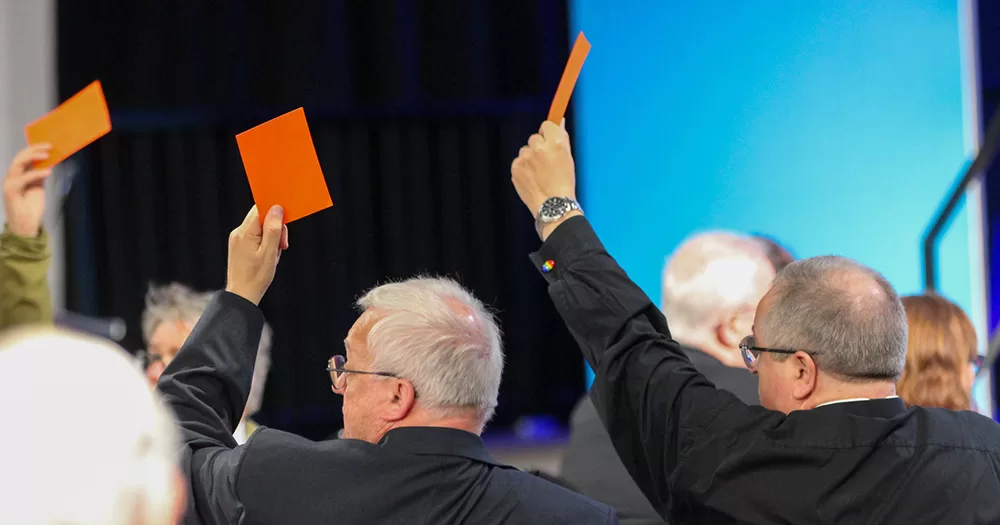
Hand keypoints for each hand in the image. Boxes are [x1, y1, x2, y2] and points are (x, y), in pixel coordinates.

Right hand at [4, 145, 53, 236]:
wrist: (26, 226)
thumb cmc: (31, 208)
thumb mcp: (39, 187)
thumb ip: (40, 175)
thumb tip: (48, 162)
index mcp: (18, 176)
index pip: (23, 157)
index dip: (33, 149)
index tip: (48, 145)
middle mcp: (11, 178)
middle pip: (19, 157)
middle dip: (33, 149)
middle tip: (49, 146)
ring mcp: (9, 184)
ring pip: (17, 164)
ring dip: (33, 157)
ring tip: (47, 155)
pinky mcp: (11, 192)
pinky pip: (23, 179)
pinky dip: (36, 173)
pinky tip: (48, 172)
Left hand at [226, 205, 288, 305]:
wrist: (241, 295)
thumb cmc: (256, 277)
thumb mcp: (270, 252)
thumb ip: (274, 229)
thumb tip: (277, 209)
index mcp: (245, 232)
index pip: (260, 209)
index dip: (275, 212)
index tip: (285, 222)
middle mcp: (238, 233)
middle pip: (261, 218)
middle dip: (276, 229)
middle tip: (282, 246)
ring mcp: (237, 239)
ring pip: (260, 228)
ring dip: (272, 238)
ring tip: (274, 255)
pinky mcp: (239, 245)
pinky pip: (256, 237)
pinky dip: (265, 243)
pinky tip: (268, 256)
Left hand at [510, 120, 579, 238]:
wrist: (553, 205)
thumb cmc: (563, 183)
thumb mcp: (568, 157)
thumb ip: (562, 137)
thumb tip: (558, 120)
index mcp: (556, 143)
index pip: (547, 125)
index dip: (548, 133)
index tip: (549, 140)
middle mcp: (539, 147)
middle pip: (534, 137)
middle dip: (539, 146)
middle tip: (546, 162)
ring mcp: (525, 158)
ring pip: (525, 150)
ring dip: (530, 158)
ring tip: (539, 174)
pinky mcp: (516, 168)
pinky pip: (518, 162)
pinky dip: (523, 168)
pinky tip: (532, 179)